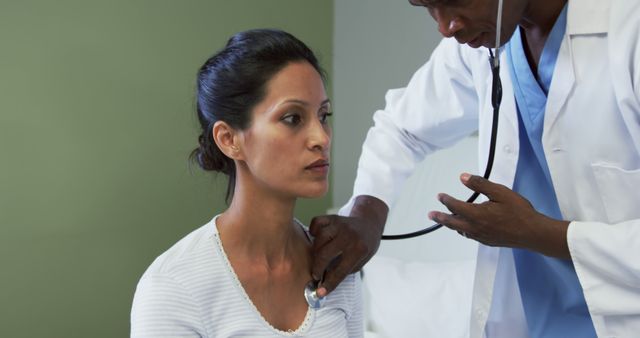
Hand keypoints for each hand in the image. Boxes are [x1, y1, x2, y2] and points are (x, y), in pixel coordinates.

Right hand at [309, 195, 386, 296]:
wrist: (370, 222)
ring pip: (318, 239)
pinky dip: (313, 231)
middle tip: (316, 274)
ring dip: (315, 251)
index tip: (319, 293)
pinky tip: (317, 238)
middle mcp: (349, 236)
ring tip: (318, 257)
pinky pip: (316, 223)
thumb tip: (325, 280)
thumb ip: (345, 269)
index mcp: (359, 250)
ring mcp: (339, 225)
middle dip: (317, 268)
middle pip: (324, 255)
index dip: (329, 284)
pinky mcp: (332, 217)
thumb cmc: (365, 244)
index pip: (340, 271)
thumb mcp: (362, 260)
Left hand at [429, 173, 569, 258]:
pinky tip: (465, 228)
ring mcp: (481, 236)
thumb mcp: (500, 192)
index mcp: (476, 214)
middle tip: (431, 215)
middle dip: (440, 217)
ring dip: (451, 224)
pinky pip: (470, 236)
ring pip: (460, 230)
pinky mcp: (487, 241)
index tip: (440, 196)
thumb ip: (480, 184)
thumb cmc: (519, 211)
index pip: (455, 206)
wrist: (533, 233)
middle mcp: (475, 227)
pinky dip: (463, 230)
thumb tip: (463, 177)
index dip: (446, 200)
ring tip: (446, 220)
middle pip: (452, 223)